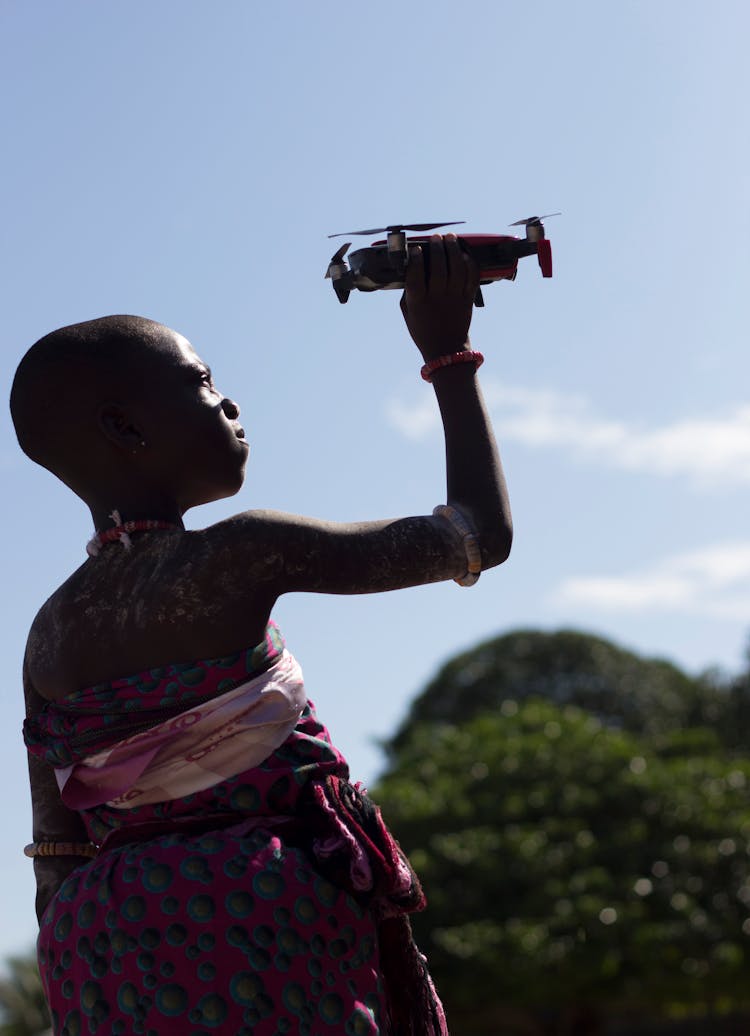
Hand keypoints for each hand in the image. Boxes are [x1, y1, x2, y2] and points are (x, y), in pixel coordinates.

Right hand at [399, 234, 478, 360]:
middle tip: (436, 238)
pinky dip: (469, 263)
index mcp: (418, 303)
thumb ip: (408, 290)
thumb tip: (410, 265)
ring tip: (450, 238)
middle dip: (437, 248)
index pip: (416, 277)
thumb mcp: (407, 311)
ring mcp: (455, 298)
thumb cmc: (423, 328)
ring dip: (454, 250)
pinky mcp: (468, 299)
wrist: (446, 349)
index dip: (416, 260)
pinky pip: (471, 276)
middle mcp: (437, 299)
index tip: (416, 249)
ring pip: (457, 268)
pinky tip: (464, 254)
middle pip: (439, 268)